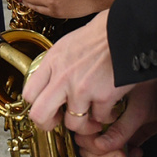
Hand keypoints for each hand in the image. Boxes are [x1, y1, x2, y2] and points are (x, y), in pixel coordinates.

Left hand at [23, 9, 129, 131]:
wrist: (127, 31)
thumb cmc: (101, 34)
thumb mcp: (68, 44)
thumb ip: (57, 65)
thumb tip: (51, 82)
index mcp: (53, 62)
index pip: (29, 94)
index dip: (36, 106)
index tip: (47, 109)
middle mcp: (63, 77)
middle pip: (40, 115)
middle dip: (49, 125)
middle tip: (60, 122)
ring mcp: (82, 89)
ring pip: (73, 123)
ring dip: (84, 123)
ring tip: (92, 117)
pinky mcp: (103, 96)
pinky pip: (100, 118)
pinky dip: (106, 115)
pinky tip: (109, 107)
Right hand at [72, 78, 156, 156]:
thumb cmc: (154, 89)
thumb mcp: (139, 111)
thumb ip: (121, 130)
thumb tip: (100, 145)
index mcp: (97, 106)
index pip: (83, 131)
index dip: (91, 143)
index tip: (105, 145)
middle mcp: (101, 118)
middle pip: (86, 145)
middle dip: (100, 155)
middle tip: (120, 154)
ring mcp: (112, 129)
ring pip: (97, 152)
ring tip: (126, 155)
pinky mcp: (126, 138)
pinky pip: (117, 155)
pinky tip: (137, 153)